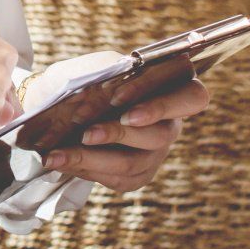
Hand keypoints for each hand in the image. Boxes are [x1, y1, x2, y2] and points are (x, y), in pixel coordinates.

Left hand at [41, 77, 211, 192]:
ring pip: (134, 163)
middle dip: (120, 134)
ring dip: (92, 159)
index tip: (118, 99)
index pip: (192, 98)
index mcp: (172, 88)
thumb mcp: (88, 69)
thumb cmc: (80, 82)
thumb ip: (97, 71)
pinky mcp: (139, 174)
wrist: (61, 109)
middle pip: (161, 135)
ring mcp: (157, 152)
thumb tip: (96, 82)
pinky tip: (60, 162)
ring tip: (57, 155)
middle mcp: (171, 123)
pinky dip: (85, 170)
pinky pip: (119, 179)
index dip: (160, 103)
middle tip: (86, 135)